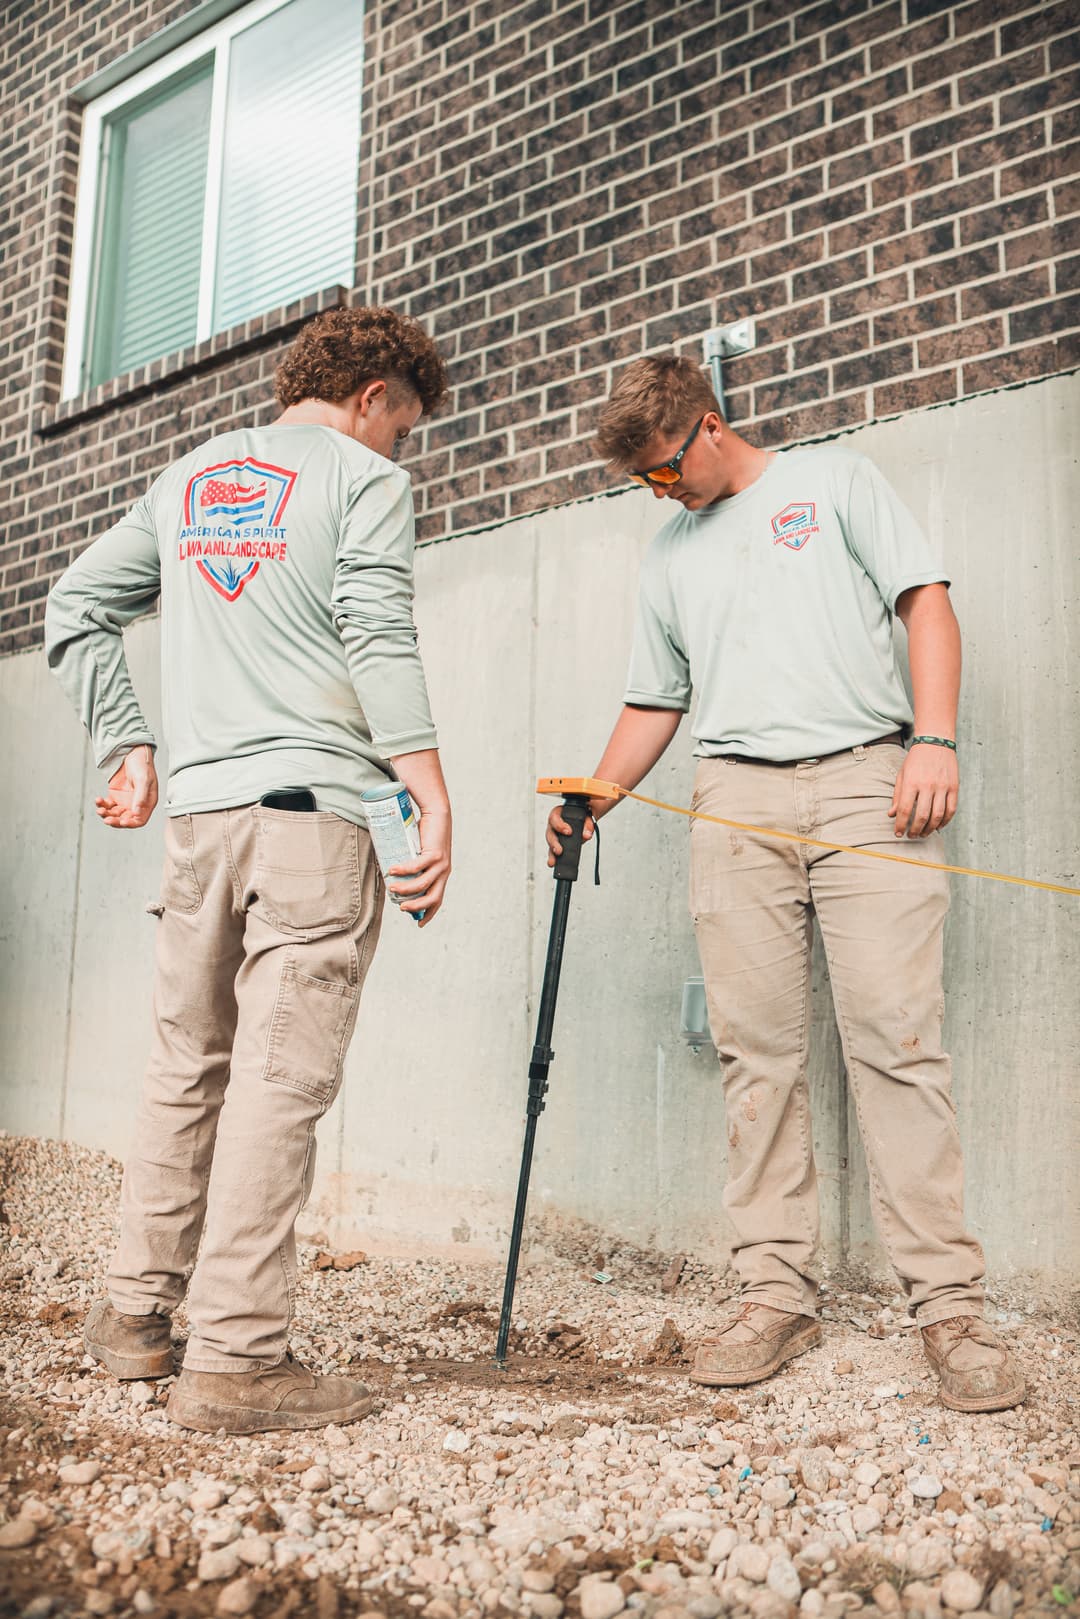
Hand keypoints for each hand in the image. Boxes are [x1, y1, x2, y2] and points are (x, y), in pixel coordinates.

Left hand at [95, 745, 157, 828]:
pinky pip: (107, 805)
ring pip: (115, 814)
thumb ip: (140, 797)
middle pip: (126, 819)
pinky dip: (102, 805)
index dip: (131, 823)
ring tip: (100, 809)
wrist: (132, 752)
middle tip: (107, 819)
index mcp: (147, 803)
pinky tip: (98, 800)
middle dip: (116, 821)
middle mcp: (136, 804)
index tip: (122, 822)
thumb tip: (136, 813)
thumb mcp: (143, 780)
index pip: (140, 820)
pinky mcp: (115, 796)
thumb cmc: (142, 765)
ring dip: (106, 814)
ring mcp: (125, 800)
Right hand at [388, 807, 450, 925]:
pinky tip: (393, 870)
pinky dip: (404, 870)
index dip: (429, 914)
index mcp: (441, 876)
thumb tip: (388, 875)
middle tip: (401, 907)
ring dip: (406, 889)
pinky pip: (418, 866)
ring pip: (423, 884)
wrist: (437, 814)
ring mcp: (441, 864)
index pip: (437, 900)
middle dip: (416, 907)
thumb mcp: (419, 855)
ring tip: (392, 888)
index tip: (419, 924)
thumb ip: (410, 866)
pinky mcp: (435, 853)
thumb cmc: (425, 835)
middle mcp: (443, 872)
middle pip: (432, 898)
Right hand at [546, 803, 595, 867]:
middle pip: (550, 833)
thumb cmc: (584, 813)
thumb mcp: (588, 816)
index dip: (559, 825)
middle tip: (559, 851)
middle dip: (554, 843)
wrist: (588, 814)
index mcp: (559, 813)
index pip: (554, 818)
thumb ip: (588, 824)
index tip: (568, 832)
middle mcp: (555, 824)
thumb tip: (586, 835)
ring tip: (553, 862)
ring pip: (551, 844)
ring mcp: (556, 835)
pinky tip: (553, 863)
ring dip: (552, 853)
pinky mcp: (559, 844)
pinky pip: (554, 850)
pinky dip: (554, 857)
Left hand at [888, 743, 958, 837]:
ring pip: (938, 815)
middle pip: (922, 816)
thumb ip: (897, 796)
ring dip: (930, 829)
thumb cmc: (916, 759)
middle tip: (911, 836)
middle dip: (915, 830)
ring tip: (923, 833)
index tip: (898, 833)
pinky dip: (945, 821)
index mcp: (912, 782)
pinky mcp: (954, 787)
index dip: (900, 825)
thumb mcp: (902, 775)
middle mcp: (928, 785)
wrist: (935, 742)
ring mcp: (943, 786)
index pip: (905, 810)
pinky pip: (951, 809)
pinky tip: (938, 826)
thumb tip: (891, 814)